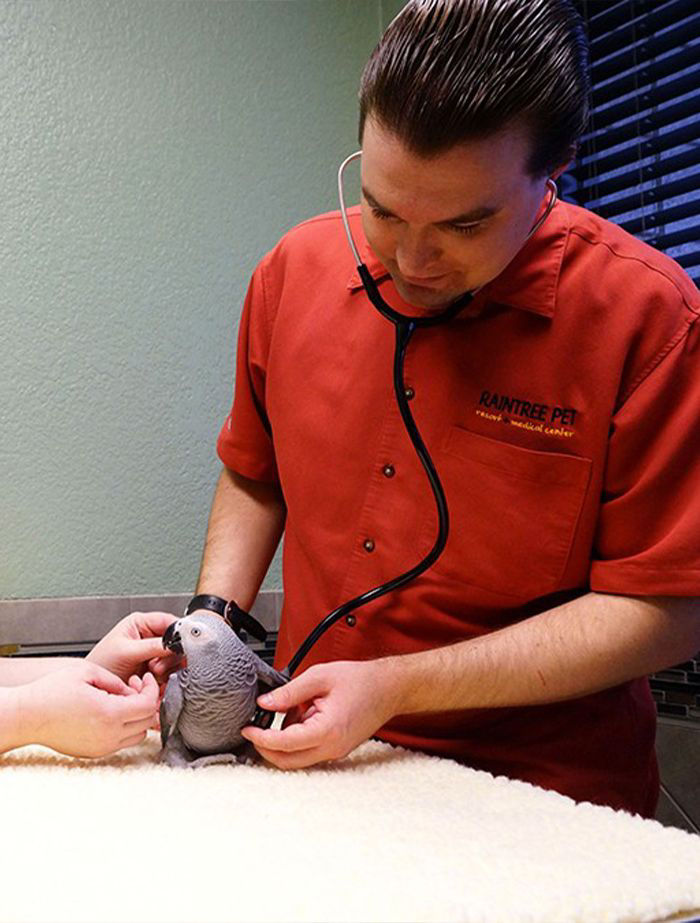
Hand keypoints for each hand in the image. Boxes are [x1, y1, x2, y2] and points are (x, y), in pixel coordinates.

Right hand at [22, 661, 159, 757]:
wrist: (27, 717)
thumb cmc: (51, 693)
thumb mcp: (87, 673)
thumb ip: (116, 681)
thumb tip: (132, 690)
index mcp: (110, 714)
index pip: (148, 705)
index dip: (151, 688)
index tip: (145, 678)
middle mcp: (109, 735)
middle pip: (147, 722)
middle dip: (147, 700)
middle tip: (134, 685)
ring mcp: (102, 747)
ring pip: (138, 735)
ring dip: (138, 716)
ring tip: (123, 699)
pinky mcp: (95, 753)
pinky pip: (122, 742)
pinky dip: (125, 728)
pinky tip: (112, 711)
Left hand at [87, 610, 181, 683]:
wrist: (94, 689)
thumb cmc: (101, 664)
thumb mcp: (126, 652)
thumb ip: (152, 646)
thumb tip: (176, 643)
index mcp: (141, 624)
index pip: (169, 621)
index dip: (179, 632)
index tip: (184, 643)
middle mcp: (149, 637)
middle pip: (176, 641)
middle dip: (171, 654)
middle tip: (158, 664)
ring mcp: (154, 655)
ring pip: (175, 658)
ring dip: (169, 667)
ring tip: (153, 672)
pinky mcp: (156, 671)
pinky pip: (171, 671)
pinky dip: (168, 677)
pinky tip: (156, 680)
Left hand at [240, 659, 400, 768]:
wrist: (389, 688)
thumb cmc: (361, 681)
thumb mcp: (319, 677)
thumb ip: (289, 692)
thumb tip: (265, 703)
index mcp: (327, 730)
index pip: (284, 744)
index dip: (260, 738)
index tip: (247, 729)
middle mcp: (331, 748)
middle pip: (287, 761)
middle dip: (266, 747)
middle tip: (255, 728)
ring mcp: (335, 752)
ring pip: (297, 757)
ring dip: (285, 739)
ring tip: (295, 707)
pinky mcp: (337, 749)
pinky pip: (309, 750)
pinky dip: (299, 737)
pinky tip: (305, 713)